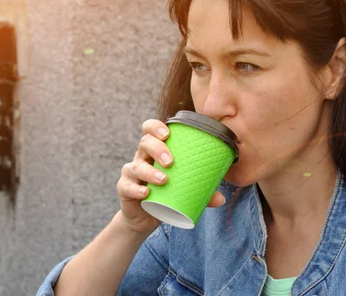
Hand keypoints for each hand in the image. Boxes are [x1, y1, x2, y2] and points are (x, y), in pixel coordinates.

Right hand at [116, 119, 226, 233]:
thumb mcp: (184, 190)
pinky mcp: (125, 189)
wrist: (145, 218)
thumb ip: (202, 192)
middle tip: (171, 161)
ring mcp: (132, 173)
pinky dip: (136, 188)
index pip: (150, 130)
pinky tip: (146, 192)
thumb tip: (221, 198)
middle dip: (157, 148)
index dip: (156, 127)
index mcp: (155, 151)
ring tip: (164, 180)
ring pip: (136, 165)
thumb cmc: (165, 195)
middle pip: (144, 143)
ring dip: (150, 171)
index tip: (168, 133)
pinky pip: (127, 186)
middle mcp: (142, 158)